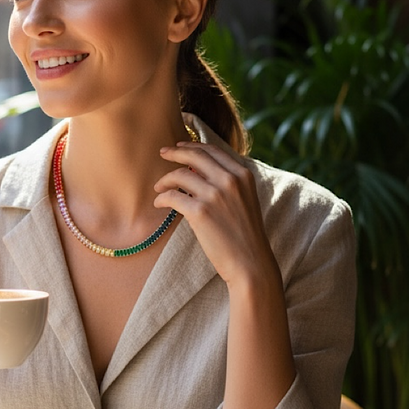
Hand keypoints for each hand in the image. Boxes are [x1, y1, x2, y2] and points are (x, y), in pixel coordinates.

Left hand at [155, 142, 276, 284]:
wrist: (251, 263)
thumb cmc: (245, 235)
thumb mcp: (245, 200)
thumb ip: (229, 183)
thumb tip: (198, 170)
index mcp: (243, 175)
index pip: (213, 151)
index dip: (193, 146)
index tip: (179, 146)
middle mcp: (230, 180)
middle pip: (195, 156)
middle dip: (175, 152)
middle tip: (162, 153)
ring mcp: (215, 195)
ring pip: (179, 175)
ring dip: (164, 180)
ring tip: (158, 188)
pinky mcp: (200, 212)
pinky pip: (172, 196)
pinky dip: (161, 198)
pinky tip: (159, 203)